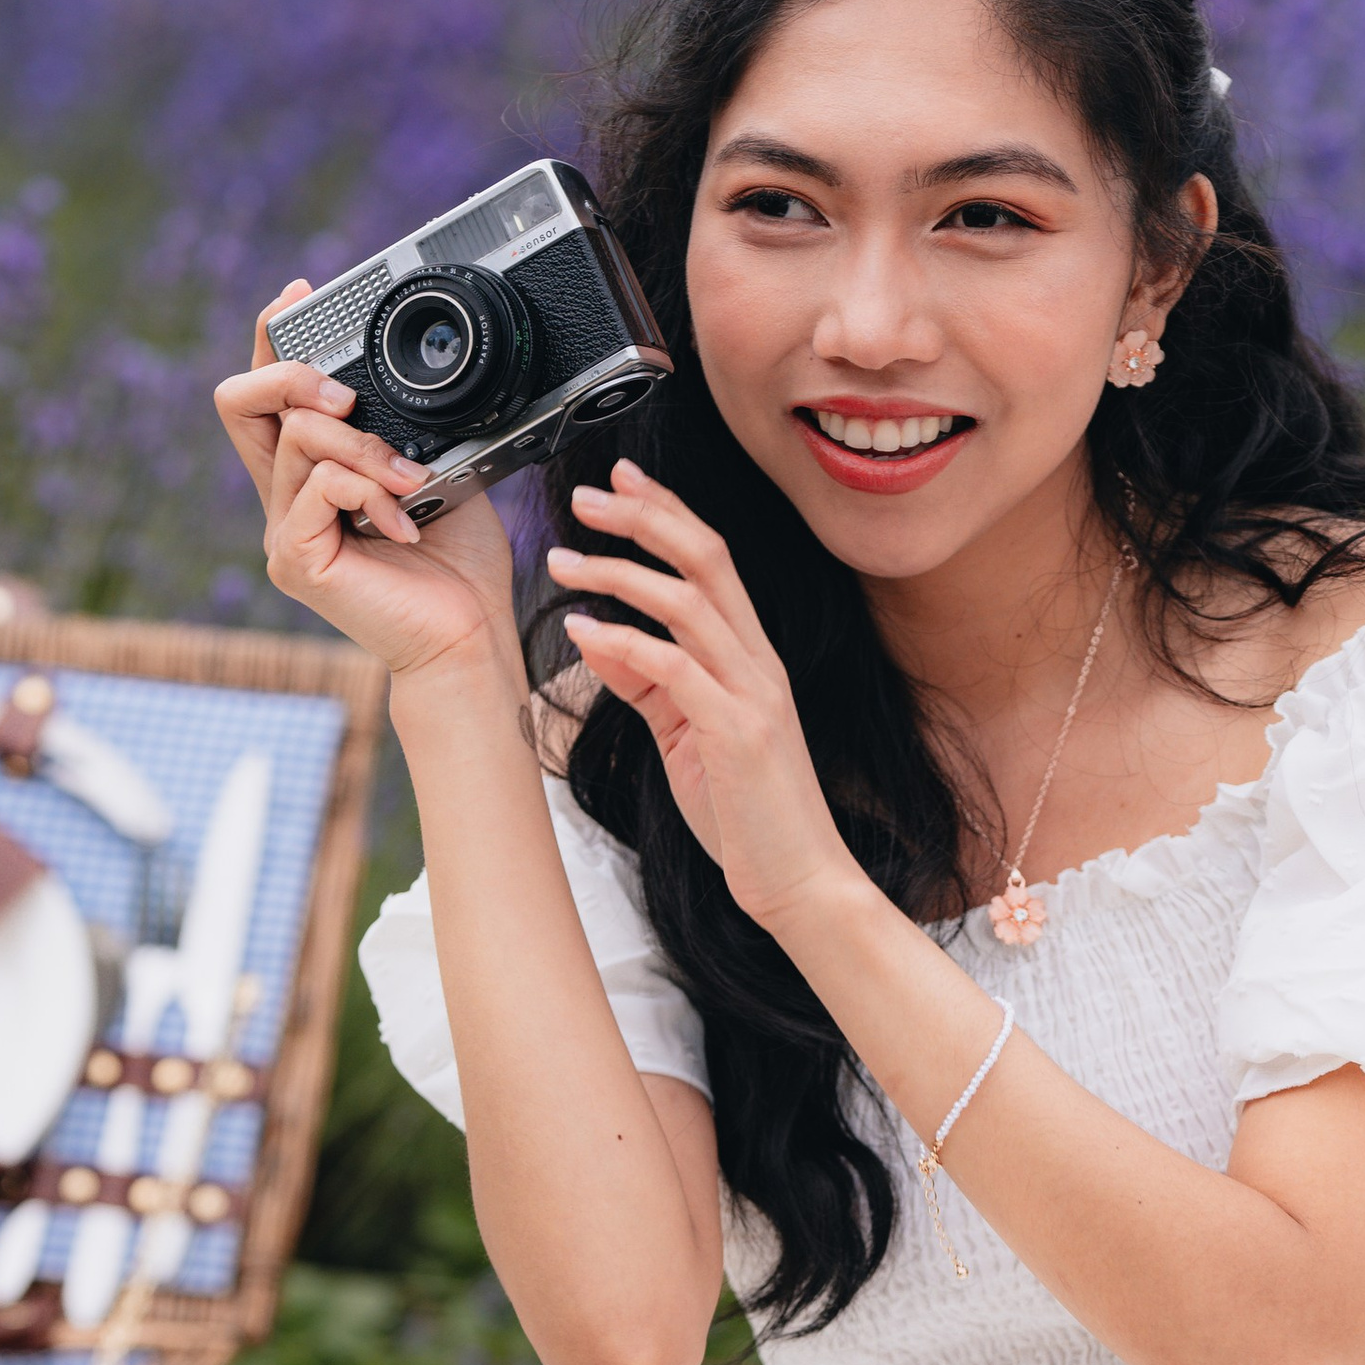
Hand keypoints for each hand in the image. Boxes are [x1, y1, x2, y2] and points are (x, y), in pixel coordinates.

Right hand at [215, 282, 518, 681]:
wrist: (468, 636)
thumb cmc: (457, 565)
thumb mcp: (434, 469)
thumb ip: (400, 426)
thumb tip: (387, 377)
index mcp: (312, 472)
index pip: (266, 393)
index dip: (271, 336)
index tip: (301, 291)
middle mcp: (286, 497)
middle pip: (237, 400)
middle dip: (291, 372)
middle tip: (349, 396)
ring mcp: (285, 530)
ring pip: (296, 437)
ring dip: (364, 446)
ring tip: (412, 481)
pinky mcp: (295, 559)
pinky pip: (317, 486)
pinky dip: (369, 490)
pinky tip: (404, 521)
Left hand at [547, 466, 866, 932]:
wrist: (799, 881)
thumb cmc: (747, 816)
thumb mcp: (683, 737)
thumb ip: (646, 685)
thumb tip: (598, 636)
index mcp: (750, 658)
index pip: (712, 562)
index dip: (667, 513)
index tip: (621, 483)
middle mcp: (758, 663)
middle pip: (706, 559)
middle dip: (644, 518)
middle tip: (587, 498)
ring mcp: (753, 694)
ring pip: (688, 602)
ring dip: (619, 572)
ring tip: (565, 562)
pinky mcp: (738, 732)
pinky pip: (675, 669)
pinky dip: (624, 641)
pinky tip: (583, 630)